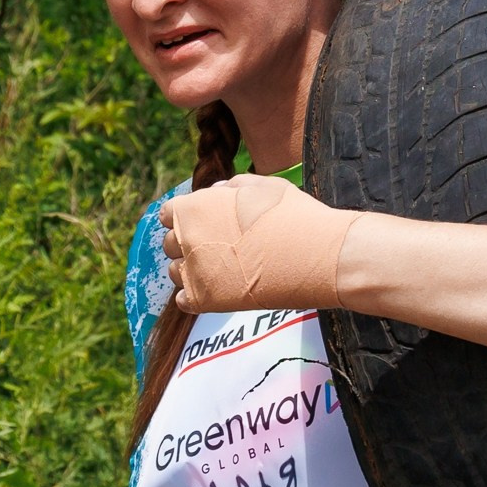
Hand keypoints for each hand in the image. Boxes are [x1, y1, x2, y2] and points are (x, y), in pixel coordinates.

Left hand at [161, 174, 364, 311]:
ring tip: (221, 269)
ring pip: (175, 272)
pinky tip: (218, 289)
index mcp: (194, 207)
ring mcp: (195, 272)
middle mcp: (187, 239)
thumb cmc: (294, 215)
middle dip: (187, 243)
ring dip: (191, 270)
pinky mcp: (206, 300)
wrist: (318, 255)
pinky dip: (194, 296)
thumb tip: (214, 192)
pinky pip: (183, 300)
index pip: (168, 214)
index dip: (185, 217)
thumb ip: (230, 187)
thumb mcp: (262, 186)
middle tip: (217, 246)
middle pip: (170, 244)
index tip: (204, 223)